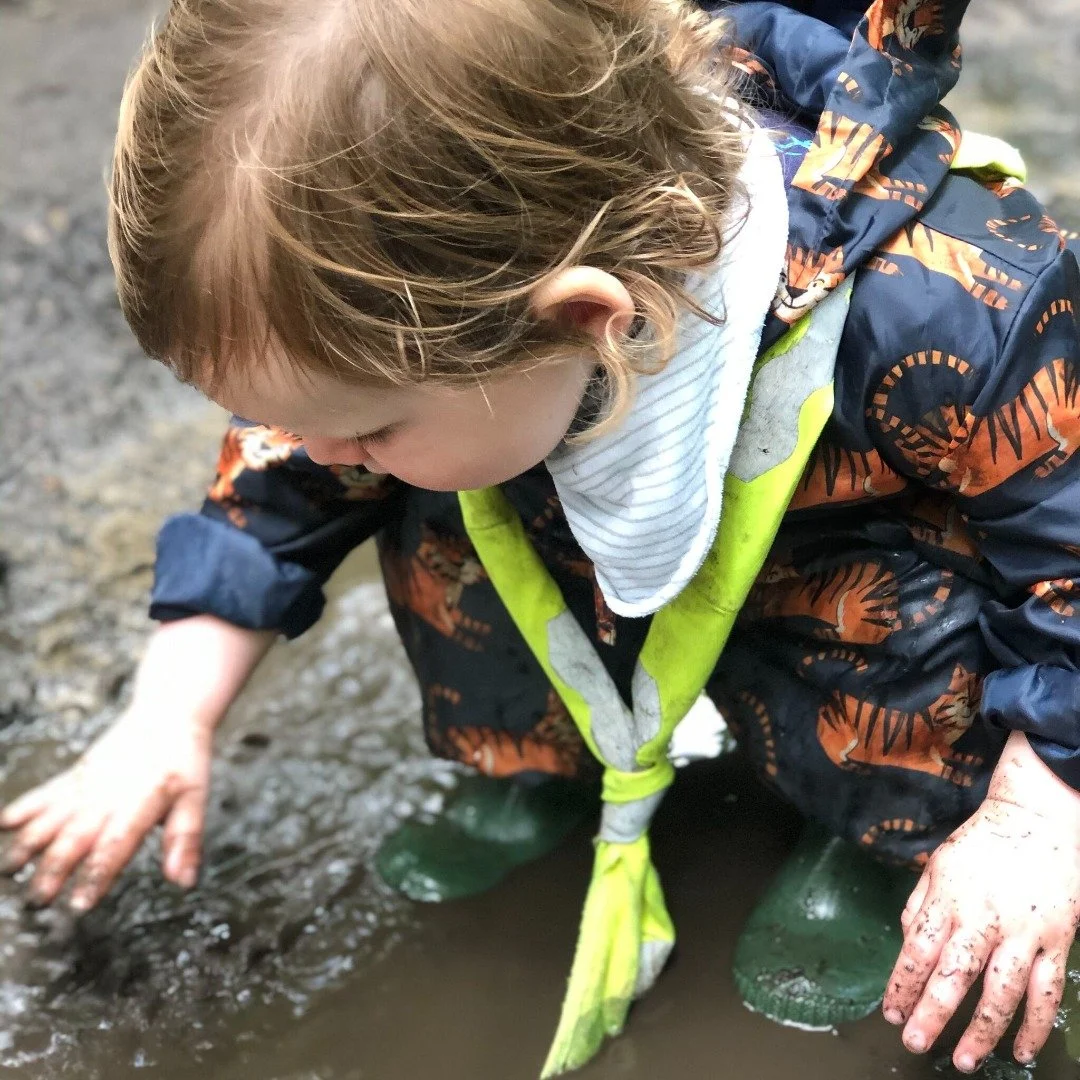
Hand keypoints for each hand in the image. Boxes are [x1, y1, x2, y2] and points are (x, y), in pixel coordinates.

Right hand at [0, 708, 212, 910]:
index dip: (96, 875)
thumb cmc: (184, 759)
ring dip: (30, 844)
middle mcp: (107, 796)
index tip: (79, 904)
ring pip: (52, 817)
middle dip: (54, 870)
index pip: (115, 846)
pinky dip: (24, 807)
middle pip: (76, 837)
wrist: (168, 713)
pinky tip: (4, 823)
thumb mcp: (195, 798)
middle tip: (38, 901)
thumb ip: (185, 839)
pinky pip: (46, 792)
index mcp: (139, 804)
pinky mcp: (76, 774)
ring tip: (10, 869)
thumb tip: (183, 882)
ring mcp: (88, 784)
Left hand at [883, 732, 1079, 1072]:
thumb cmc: (983, 843)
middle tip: (914, 1042)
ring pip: (1001, 993)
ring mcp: (1022, 933)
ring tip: (964, 1061)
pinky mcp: (1055, 941)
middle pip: (953, 975)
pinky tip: (1023, 1051)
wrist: (1039, 820)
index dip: (901, 984)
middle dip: (931, 1013)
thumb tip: (907, 942)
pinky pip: (1046, 992)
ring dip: (982, 1031)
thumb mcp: (938, 864)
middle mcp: (982, 919)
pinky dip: (1036, 1026)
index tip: (891, 1012)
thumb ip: (920, 905)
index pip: (917, 949)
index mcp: (947, 899)